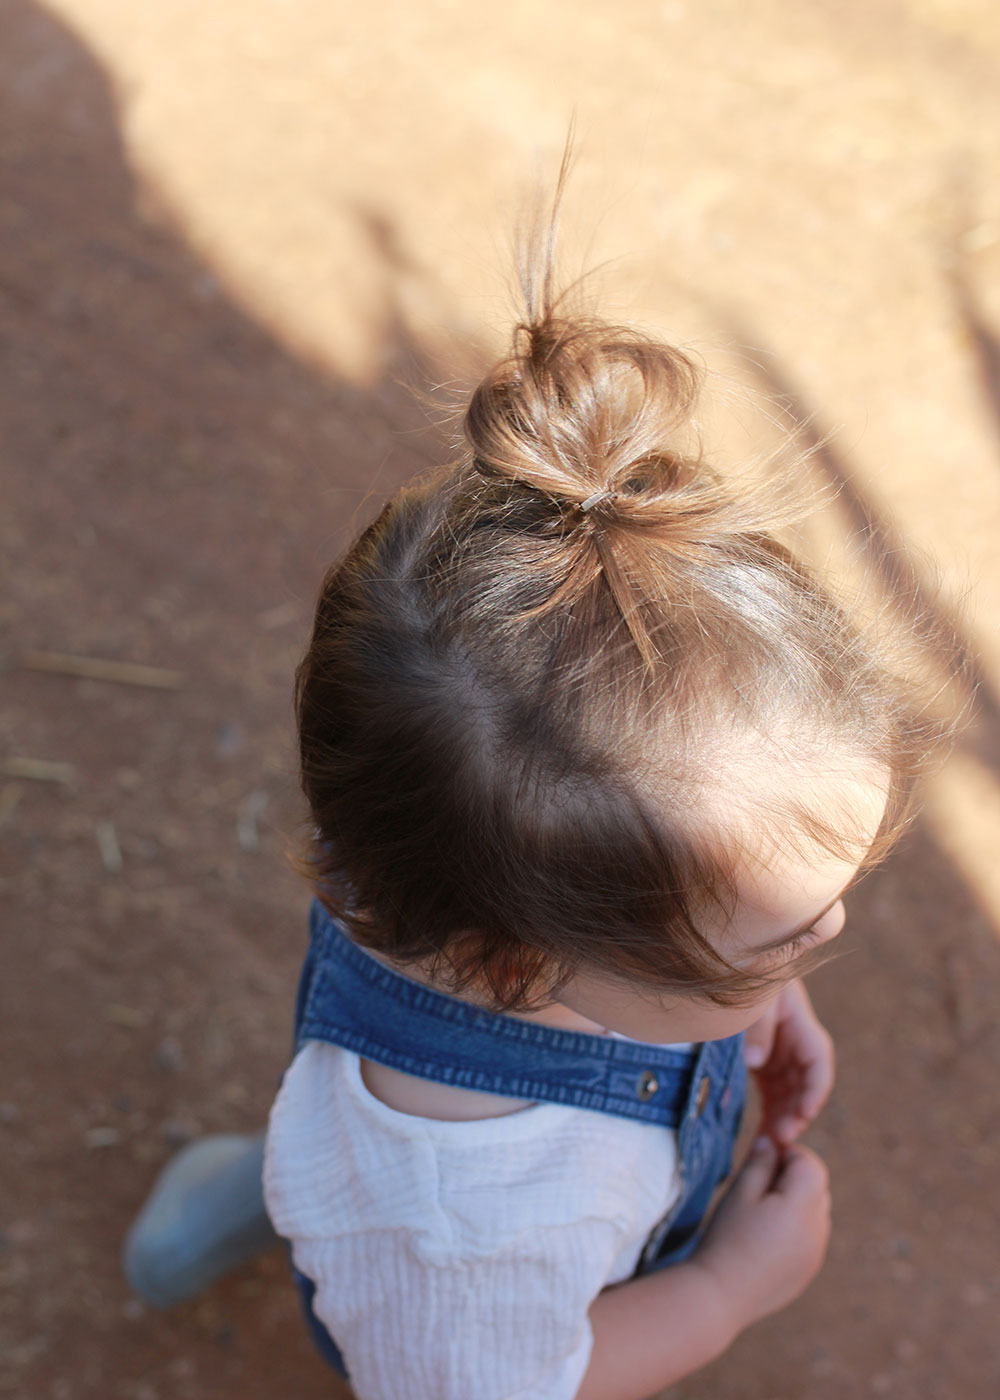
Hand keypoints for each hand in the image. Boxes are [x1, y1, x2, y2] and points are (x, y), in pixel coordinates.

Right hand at [693, 1137, 830, 1331]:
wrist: (720, 1295)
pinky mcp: (809, 1270)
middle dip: (791, 1178)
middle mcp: (819, 1229)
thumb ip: (761, 1162)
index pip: (810, 1163)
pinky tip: (764, 1239)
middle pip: (816, 1186)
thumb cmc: (726, 1238)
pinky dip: (795, 1228)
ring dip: (795, 1203)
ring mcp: (817, 1252)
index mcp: (803, 1205)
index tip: (759, 1162)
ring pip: (814, 1211)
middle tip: (755, 1188)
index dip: (786, 1154)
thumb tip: (773, 1141)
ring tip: (758, 1216)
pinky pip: (810, 1236)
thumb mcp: (740, 1191)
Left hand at [744, 979, 834, 1145]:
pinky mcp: (766, 1068)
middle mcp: (796, 1048)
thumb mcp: (756, 996)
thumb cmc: (747, 975)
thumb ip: (758, 1025)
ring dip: (783, 1123)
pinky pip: (773, 1098)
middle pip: (804, 1088)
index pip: (818, 1063)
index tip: (804, 1115)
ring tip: (768, 1149)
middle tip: (780, 1140)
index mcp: (801, 1027)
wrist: (733, 967)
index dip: (814, 1091)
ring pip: (790, 1099)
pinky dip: (769, 1118)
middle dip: (796, 1115)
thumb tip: (755, 1062)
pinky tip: (761, 1141)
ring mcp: (782, 1060)